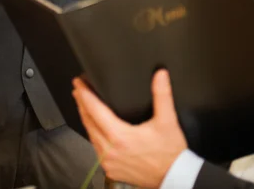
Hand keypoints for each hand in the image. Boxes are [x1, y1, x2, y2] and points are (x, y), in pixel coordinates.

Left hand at [72, 70, 186, 187]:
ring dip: (85, 119)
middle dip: (81, 103)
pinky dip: (92, 135)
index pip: (94, 109)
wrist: (175, 178)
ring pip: (90, 135)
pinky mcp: (110, 169)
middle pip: (88, 121)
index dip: (84, 94)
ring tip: (83, 105)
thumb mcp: (167, 122)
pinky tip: (93, 128)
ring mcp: (108, 161)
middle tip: (78, 89)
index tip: (78, 83)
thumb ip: (162, 95)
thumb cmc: (171, 153)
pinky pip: (96, 148)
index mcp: (119, 136)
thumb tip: (160, 75)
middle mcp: (110, 150)